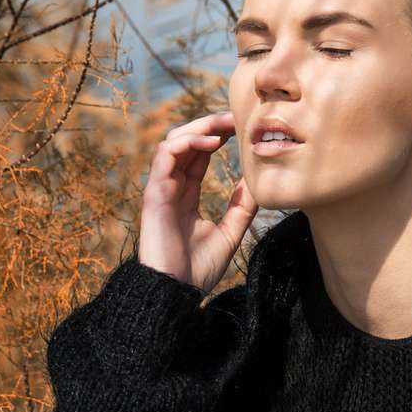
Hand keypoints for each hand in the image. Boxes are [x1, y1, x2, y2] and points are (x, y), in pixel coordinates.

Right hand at [135, 109, 256, 294]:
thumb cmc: (197, 270)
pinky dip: (186, 143)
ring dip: (199, 128)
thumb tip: (256, 183)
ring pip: (173, 142)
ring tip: (225, 126)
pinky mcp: (154, 194)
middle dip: (210, 125)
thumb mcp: (229, 233)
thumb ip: (240, 208)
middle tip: (236, 117)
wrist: (176, 294)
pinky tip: (211, 143)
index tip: (241, 126)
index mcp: (186, 194)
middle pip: (186, 141)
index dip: (218, 135)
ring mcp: (161, 189)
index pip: (199, 153)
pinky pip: (165, 156)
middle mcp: (171, 187)